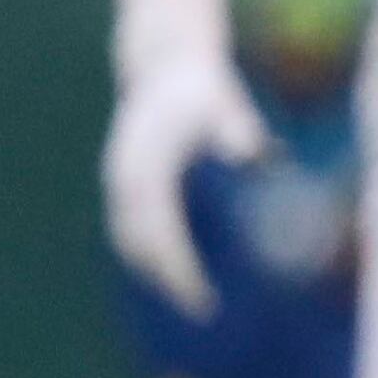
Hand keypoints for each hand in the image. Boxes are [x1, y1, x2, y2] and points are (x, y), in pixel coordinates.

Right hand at [102, 52, 268, 317]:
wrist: (165, 65)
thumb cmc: (204, 89)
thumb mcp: (224, 105)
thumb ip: (239, 132)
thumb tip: (258, 155)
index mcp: (149, 165)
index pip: (160, 232)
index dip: (178, 268)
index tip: (201, 296)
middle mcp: (127, 178)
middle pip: (139, 244)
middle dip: (167, 281)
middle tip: (203, 312)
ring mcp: (120, 180)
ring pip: (129, 239)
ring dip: (153, 273)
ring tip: (189, 302)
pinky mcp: (124, 182)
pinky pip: (129, 228)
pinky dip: (146, 254)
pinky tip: (172, 275)